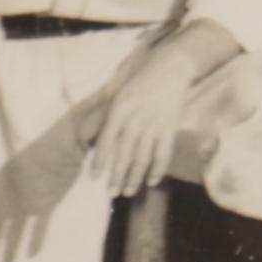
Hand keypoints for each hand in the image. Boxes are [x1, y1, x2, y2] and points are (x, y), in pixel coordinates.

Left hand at [87, 47, 205, 196]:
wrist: (171, 68)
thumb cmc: (141, 81)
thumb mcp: (119, 94)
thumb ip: (108, 116)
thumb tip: (91, 138)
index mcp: (120, 109)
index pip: (107, 140)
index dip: (100, 159)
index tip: (95, 176)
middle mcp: (136, 119)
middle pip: (124, 154)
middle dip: (116, 176)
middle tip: (111, 193)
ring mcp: (154, 125)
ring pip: (143, 158)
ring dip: (135, 177)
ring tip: (128, 191)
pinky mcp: (169, 128)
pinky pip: (163, 154)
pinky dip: (157, 170)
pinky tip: (151, 181)